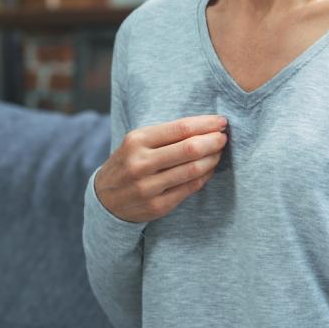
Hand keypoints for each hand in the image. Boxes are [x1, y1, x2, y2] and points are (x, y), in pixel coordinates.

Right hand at [94, 114, 228, 222]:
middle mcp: (140, 164)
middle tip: (224, 137)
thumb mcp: (137, 142)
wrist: (104, 200)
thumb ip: (166, 134)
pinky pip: (190, 188)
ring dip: (213, 158)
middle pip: (190, 149)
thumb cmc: (128, 162)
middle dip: (213, 141)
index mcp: (136, 141)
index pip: (181, 128)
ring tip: (219, 152)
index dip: (206, 124)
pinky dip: (205, 176)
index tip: (221, 122)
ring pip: (193, 169)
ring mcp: (148, 187)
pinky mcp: (157, 206)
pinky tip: (210, 169)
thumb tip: (206, 126)